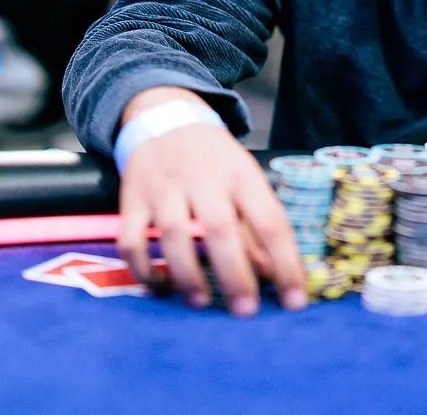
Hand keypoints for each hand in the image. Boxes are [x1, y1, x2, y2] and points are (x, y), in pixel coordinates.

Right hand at [115, 88, 306, 316]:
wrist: (164, 115)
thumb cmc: (214, 158)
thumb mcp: (244, 179)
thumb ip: (256, 227)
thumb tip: (272, 276)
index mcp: (241, 174)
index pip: (269, 221)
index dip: (285, 263)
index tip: (295, 301)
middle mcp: (202, 178)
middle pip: (220, 228)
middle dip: (235, 274)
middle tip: (246, 311)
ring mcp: (163, 188)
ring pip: (173, 234)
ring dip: (188, 274)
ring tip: (201, 302)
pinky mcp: (131, 199)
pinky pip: (132, 240)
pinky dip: (143, 269)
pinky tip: (160, 286)